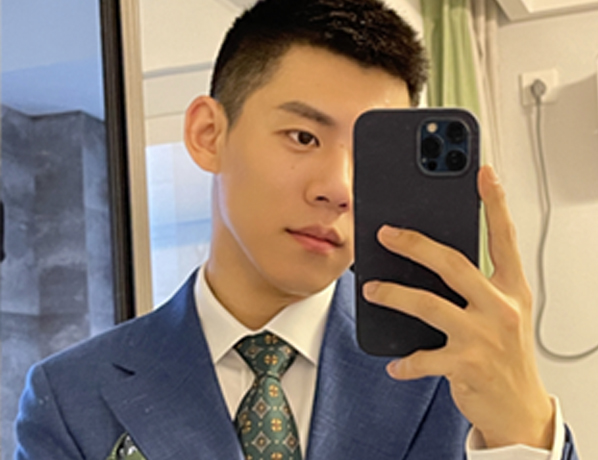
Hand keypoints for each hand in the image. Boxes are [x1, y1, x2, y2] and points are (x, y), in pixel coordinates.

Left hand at [363, 165, 554, 448]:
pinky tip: (394, 363)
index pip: (503, 238)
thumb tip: (430, 256)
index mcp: (511, 288)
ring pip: (428, 305)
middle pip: (453, 264)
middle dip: (414, 244)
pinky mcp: (467, 366)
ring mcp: (484, 337)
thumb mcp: (503, 311)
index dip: (494, 204)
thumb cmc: (506, 353)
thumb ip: (475, 284)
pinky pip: (423, 357)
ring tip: (371, 289)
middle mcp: (501, 308)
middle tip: (386, 233)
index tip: (483, 173)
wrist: (520, 407)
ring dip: (393, 295)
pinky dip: (405, 361)